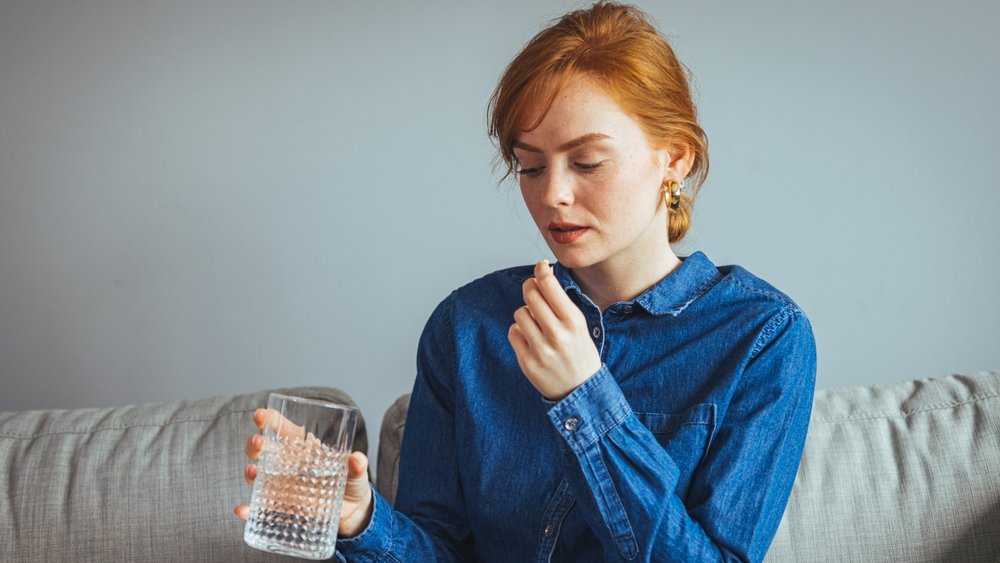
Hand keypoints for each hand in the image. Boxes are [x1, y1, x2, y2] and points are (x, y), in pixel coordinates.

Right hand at [233, 408, 374, 537]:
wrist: (352, 513)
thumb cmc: (351, 484)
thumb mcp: (356, 473)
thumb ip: (357, 465)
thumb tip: (356, 459)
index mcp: (304, 449)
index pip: (283, 429)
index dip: (270, 420)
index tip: (261, 415)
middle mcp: (288, 465)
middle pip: (264, 450)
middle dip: (255, 444)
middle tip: (258, 443)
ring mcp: (282, 486)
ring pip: (258, 475)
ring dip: (251, 472)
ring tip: (253, 472)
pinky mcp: (282, 507)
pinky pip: (260, 508)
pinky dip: (248, 510)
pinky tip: (242, 510)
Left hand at [508, 260, 601, 399]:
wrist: (581, 390)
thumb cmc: (580, 354)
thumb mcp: (579, 326)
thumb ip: (561, 304)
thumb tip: (540, 277)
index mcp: (574, 322)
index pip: (549, 285)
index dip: (541, 270)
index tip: (540, 266)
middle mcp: (557, 334)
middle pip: (530, 294)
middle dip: (530, 288)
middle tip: (533, 291)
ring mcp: (541, 349)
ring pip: (520, 313)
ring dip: (525, 314)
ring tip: (536, 323)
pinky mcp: (527, 362)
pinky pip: (513, 333)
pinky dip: (519, 332)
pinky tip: (531, 339)